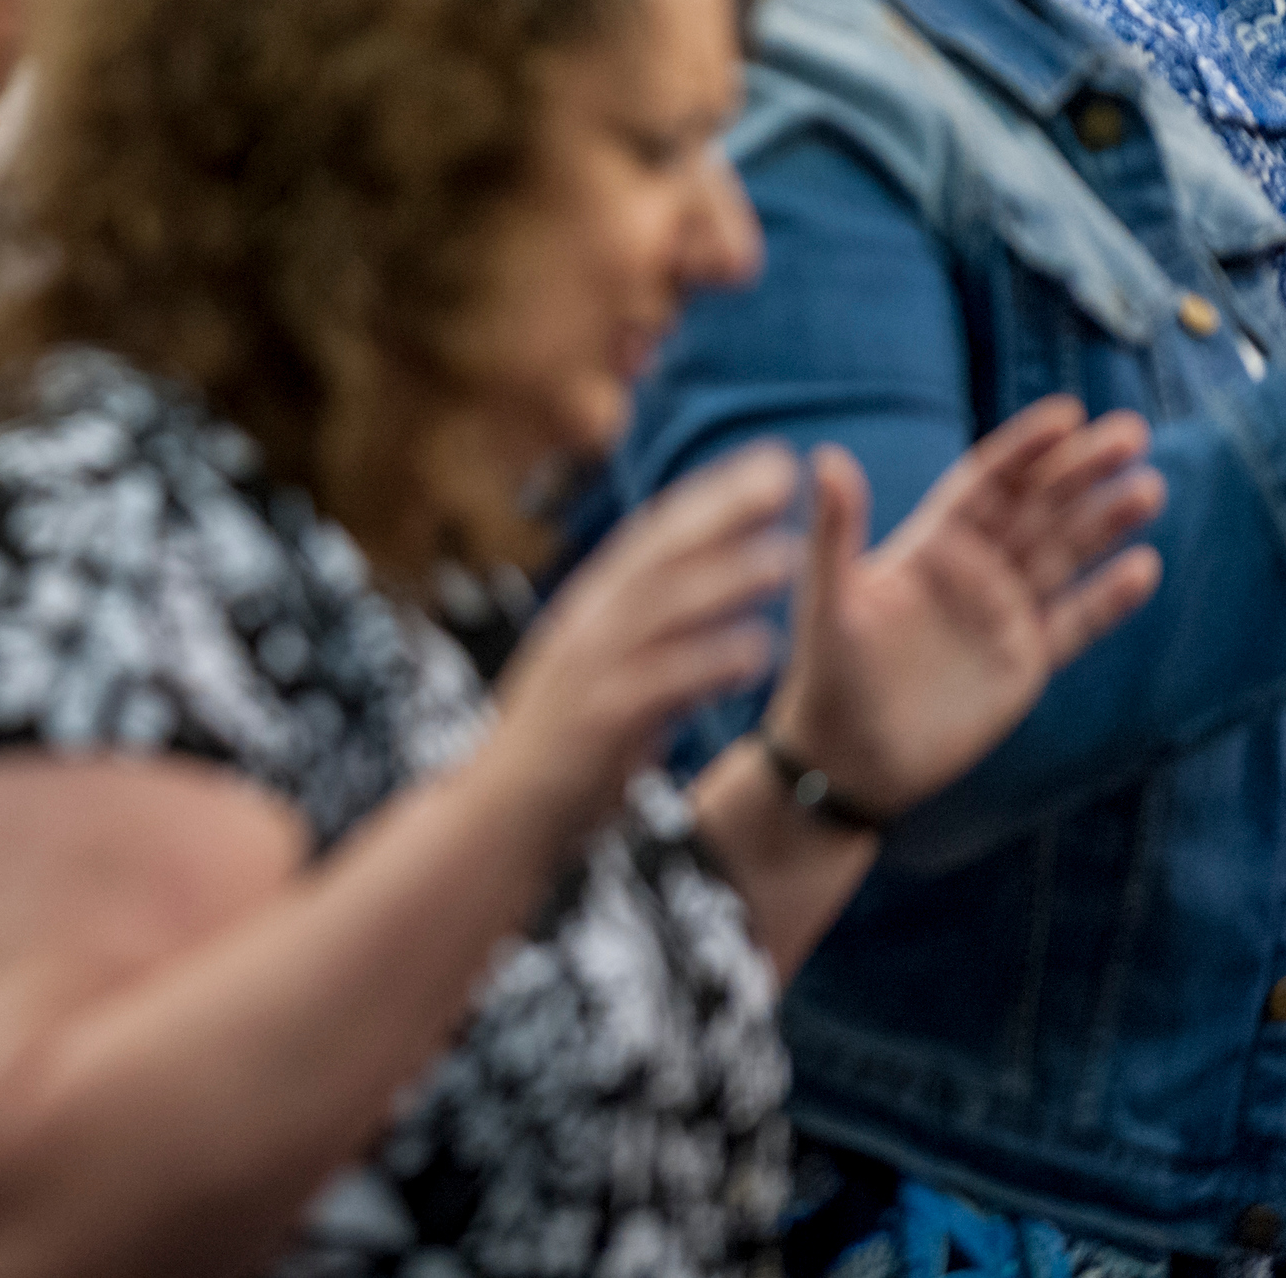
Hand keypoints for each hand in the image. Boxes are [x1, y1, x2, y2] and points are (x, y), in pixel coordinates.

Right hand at [478, 445, 802, 847]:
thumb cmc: (557, 752)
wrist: (496, 821)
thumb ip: (644, 640)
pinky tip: (759, 651)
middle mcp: (584, 630)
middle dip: (719, 512)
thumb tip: (704, 603)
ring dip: (724, 579)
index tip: (766, 463)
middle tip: (782, 473)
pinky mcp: (596, 724)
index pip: (653, 539)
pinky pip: (661, 685)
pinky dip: (708, 663)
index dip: (710, 498)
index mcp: (587, 614)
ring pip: (661, 611)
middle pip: (657, 556)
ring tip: (789, 556)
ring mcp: (585, 674)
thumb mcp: (596, 676)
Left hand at [763, 398, 1162, 818]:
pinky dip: (1107, 600)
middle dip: (1080, 471)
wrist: (847, 760)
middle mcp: (971, 571)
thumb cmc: (826, 676)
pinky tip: (1143, 568)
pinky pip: (1074, 623)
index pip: (987, 484)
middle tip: (1131, 432)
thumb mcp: (829, 600)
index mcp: (928, 545)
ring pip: (1063, 557)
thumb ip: (835, 532)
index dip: (1026, 449)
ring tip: (1147, 488)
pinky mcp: (1023, 663)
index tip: (1068, 415)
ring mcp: (1001, 614)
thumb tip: (825, 456)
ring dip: (1104, 522)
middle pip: (1037, 509)